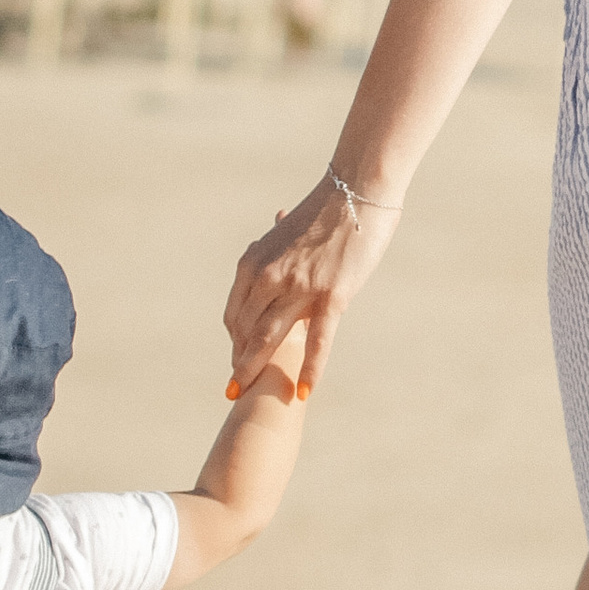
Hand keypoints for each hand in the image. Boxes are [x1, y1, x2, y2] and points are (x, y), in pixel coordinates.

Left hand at [223, 181, 393, 397]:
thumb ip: (273, 262)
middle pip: (247, 330)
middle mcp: (270, 275)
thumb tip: (268, 281)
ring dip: (258, 370)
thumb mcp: (285, 238)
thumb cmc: (324, 212)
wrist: (355, 191)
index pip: (235, 312)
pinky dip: (308, 369)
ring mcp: (300, 287)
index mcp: (253, 261)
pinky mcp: (331, 297)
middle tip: (233, 389)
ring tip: (249, 397)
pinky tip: (303, 391)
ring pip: (272, 338)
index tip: (237, 356)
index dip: (235, 340)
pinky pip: (316, 341)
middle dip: (240, 362)